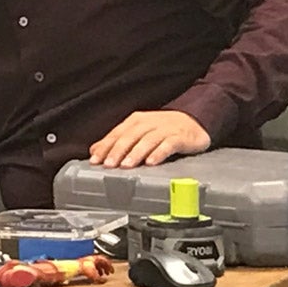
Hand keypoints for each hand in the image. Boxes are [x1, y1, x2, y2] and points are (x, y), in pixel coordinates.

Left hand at [89, 110, 211, 167]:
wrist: (193, 122)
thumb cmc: (161, 130)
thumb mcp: (138, 133)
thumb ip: (117, 141)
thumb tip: (94, 151)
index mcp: (135, 121)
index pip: (117, 133)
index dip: (105, 146)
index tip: (95, 160)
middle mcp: (149, 123)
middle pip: (130, 136)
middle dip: (118, 151)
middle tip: (109, 164)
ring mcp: (165, 129)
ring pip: (147, 140)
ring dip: (136, 153)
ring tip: (126, 165)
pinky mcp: (180, 137)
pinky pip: (168, 144)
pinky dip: (159, 153)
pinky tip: (151, 163)